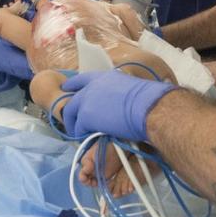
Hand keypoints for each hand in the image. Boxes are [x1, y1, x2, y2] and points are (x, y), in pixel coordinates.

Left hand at [59, 70, 176, 142]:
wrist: (149, 108)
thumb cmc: (148, 101)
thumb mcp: (129, 90)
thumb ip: (117, 94)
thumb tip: (118, 105)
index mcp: (105, 77)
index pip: (83, 78)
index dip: (73, 84)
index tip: (67, 88)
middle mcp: (93, 85)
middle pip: (74, 99)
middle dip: (71, 112)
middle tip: (72, 122)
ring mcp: (87, 100)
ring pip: (72, 114)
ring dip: (75, 125)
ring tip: (79, 134)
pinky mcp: (86, 116)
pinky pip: (79, 128)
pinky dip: (81, 134)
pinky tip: (86, 139)